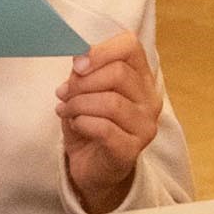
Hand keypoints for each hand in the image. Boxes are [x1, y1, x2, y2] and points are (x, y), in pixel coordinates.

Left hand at [58, 33, 162, 211]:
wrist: (92, 167)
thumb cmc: (90, 124)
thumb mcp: (83, 91)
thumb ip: (84, 73)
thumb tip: (79, 61)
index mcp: (140, 77)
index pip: (130, 46)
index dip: (100, 51)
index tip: (77, 65)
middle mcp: (149, 99)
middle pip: (118, 73)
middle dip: (82, 82)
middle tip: (64, 94)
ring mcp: (145, 126)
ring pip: (111, 102)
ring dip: (79, 104)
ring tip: (65, 110)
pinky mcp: (132, 150)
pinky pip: (104, 128)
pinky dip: (82, 123)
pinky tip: (75, 125)